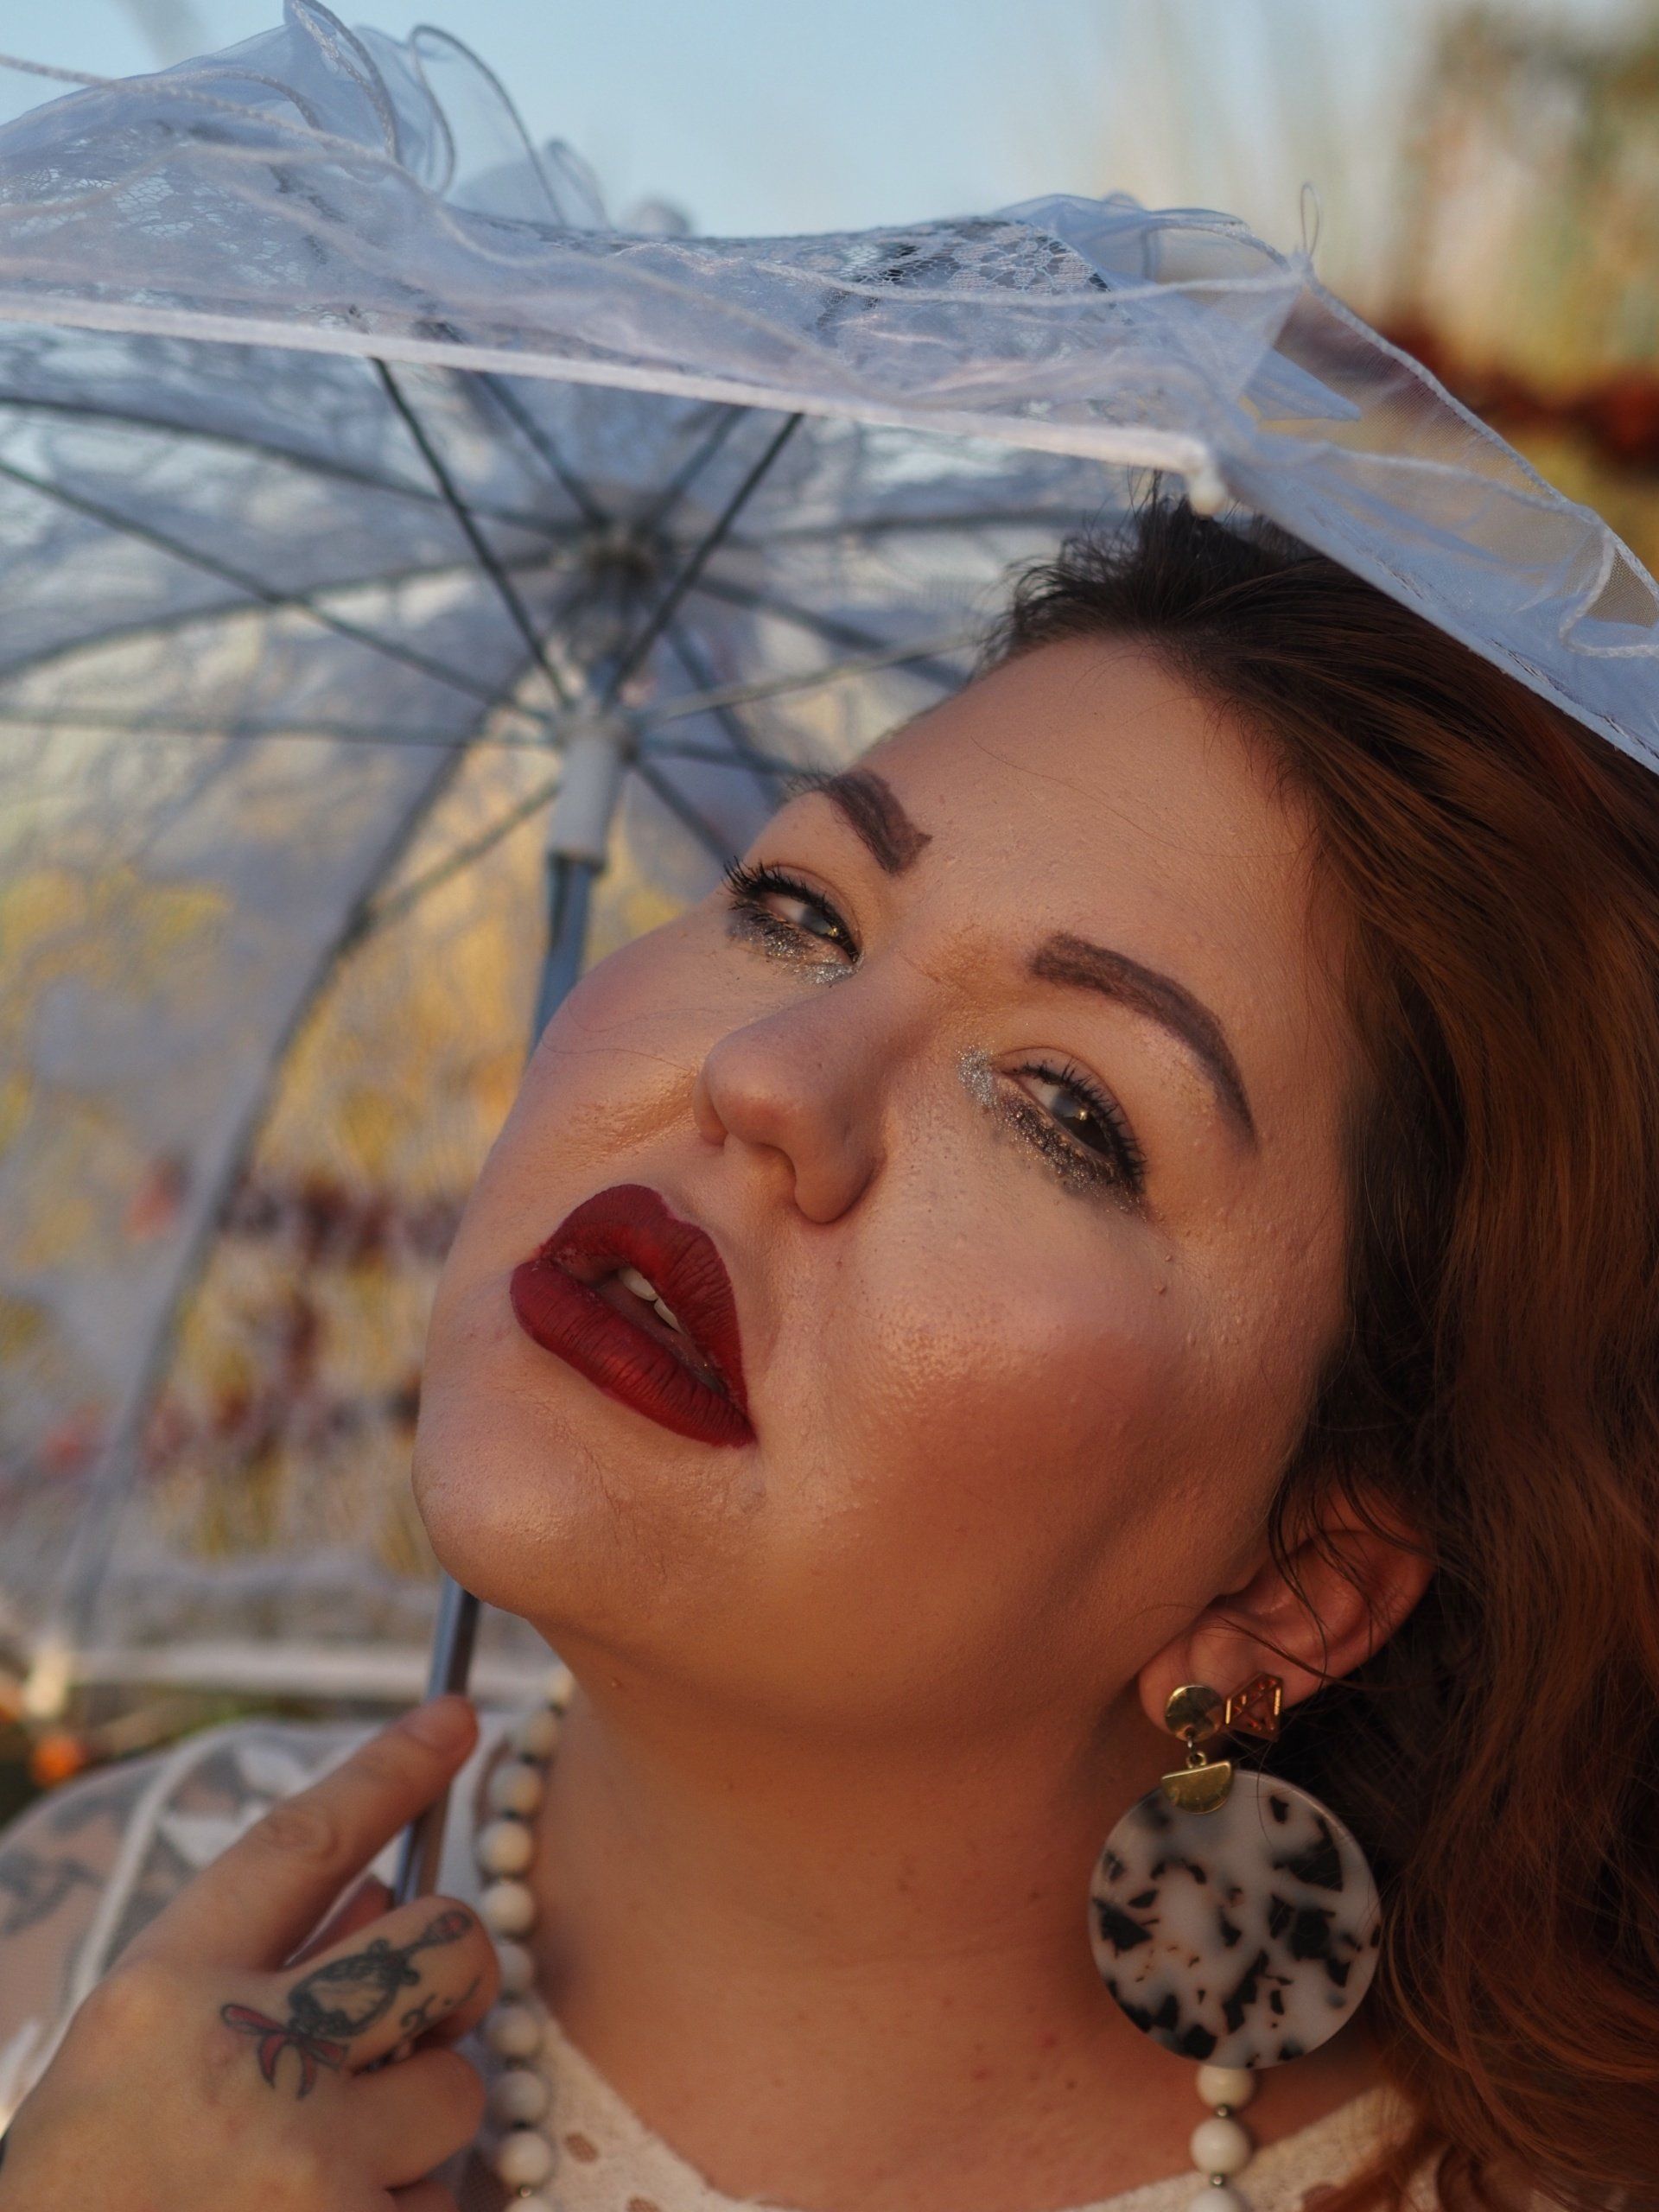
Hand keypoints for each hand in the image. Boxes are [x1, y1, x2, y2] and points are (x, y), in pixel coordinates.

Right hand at [0, 1695, 497, 2211]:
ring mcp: (305, 2168)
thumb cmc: (96, 2203)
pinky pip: (452, 2209)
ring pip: (461, 2092)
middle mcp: (239, 2060)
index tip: (458, 1718)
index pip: (299, 1841)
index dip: (386, 1772)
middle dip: (451, 1983)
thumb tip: (383, 1897)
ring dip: (421, 2139)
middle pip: (441, 1948)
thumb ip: (252, 1979)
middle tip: (412, 2032)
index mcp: (160, 1998)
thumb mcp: (134, 2076)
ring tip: (321, 2188)